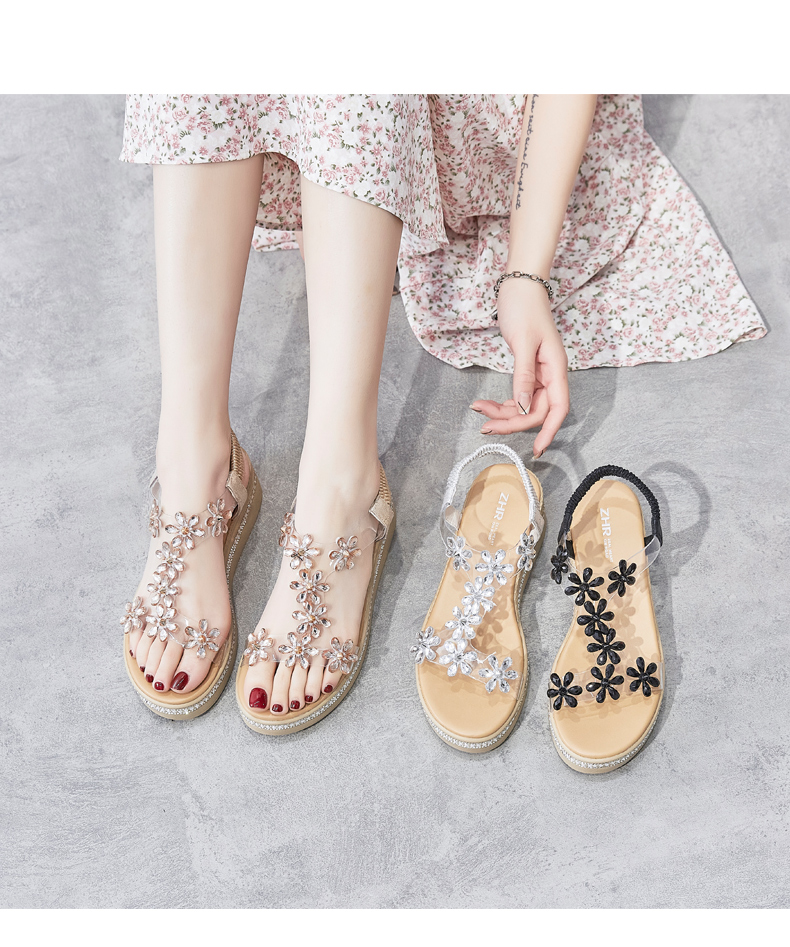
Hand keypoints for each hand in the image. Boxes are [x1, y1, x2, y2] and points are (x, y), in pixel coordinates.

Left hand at [471, 278, 568, 456]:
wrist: (519, 286)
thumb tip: (524, 406)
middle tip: (486, 427)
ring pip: (524, 406)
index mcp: (556, 368)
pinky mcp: (527, 372)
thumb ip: (523, 376)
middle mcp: (550, 375)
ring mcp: (539, 374)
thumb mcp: (524, 342)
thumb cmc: (525, 309)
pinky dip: (502, 403)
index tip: (537, 449)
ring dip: (503, 414)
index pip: (558, 408)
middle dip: (512, 422)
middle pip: (536, 411)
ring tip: (479, 411)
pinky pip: (517, 396)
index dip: (548, 431)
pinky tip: (485, 404)